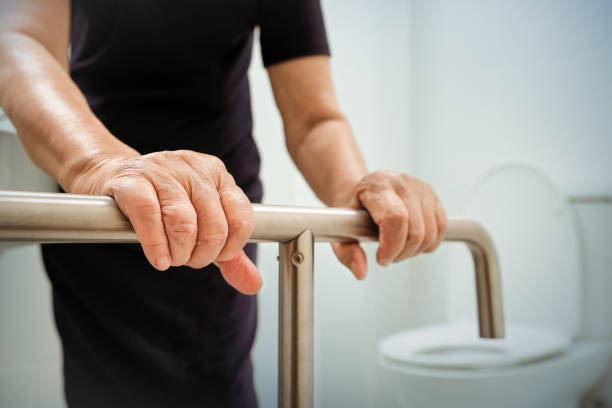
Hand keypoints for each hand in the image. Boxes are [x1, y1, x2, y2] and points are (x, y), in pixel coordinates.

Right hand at [69, 150, 261, 294]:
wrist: (111, 177)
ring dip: (179, 252)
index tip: (215, 257)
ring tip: (172, 259)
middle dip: (202, 254)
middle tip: (188, 260)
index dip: (230, 247)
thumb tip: (254, 285)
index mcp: (217, 175)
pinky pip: (149, 215)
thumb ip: (229, 255)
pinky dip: (155, 244)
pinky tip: (158, 259)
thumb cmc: (162, 204)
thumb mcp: (202, 225)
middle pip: (213, 224)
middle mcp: (194, 169)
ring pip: (183, 221)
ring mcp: (162, 170)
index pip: (241, 217)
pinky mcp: (131, 180)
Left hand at [332, 171, 446, 279]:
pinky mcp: (433, 196)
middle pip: (415, 231)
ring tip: (397, 247)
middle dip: (401, 253)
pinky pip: (441, 229)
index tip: (381, 257)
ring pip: (430, 233)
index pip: (396, 218)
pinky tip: (411, 241)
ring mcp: (421, 188)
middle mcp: (402, 183)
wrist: (363, 190)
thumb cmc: (352, 209)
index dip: (391, 245)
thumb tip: (361, 272)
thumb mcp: (338, 230)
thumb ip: (347, 252)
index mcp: (377, 186)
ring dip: (414, 250)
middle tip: (386, 255)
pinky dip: (428, 243)